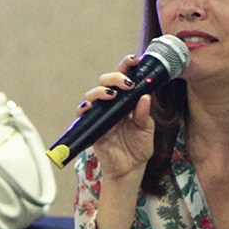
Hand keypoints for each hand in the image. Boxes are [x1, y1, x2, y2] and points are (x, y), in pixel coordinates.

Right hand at [82, 54, 154, 180]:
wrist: (130, 169)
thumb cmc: (138, 147)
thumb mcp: (146, 130)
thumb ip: (144, 114)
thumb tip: (144, 97)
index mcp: (126, 101)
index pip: (124, 78)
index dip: (127, 66)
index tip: (135, 59)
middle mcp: (111, 104)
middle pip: (106, 81)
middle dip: (115, 77)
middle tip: (127, 83)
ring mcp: (100, 114)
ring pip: (93, 94)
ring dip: (101, 91)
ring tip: (112, 94)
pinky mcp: (90, 127)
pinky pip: (83, 114)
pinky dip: (84, 108)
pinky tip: (89, 107)